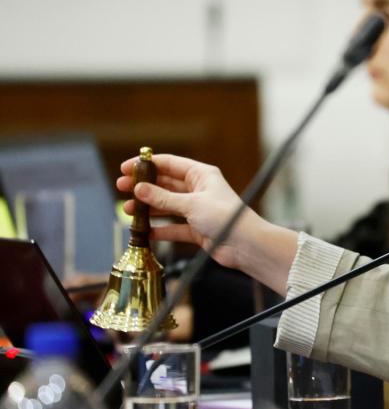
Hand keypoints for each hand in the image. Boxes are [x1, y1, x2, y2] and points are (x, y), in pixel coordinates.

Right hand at [116, 153, 296, 292]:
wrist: (245, 244)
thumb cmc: (225, 217)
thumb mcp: (191, 204)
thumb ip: (163, 198)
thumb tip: (139, 190)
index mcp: (202, 175)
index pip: (170, 164)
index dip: (147, 165)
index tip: (126, 168)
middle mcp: (199, 190)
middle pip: (166, 185)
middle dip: (144, 187)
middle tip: (122, 189)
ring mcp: (198, 210)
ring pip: (168, 206)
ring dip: (149, 209)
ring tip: (129, 211)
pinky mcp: (198, 229)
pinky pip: (174, 227)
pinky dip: (160, 229)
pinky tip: (145, 232)